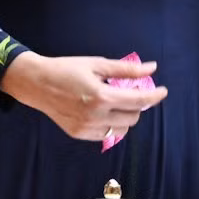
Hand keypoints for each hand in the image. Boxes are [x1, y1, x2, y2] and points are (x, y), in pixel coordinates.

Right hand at [0, 52, 168, 143]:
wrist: (36, 83)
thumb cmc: (65, 69)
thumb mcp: (96, 64)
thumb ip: (125, 69)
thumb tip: (151, 68)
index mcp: (102, 96)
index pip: (138, 100)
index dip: (154, 96)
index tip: (162, 91)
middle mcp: (96, 115)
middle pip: (133, 117)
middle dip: (137, 104)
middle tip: (128, 91)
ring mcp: (87, 127)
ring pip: (122, 129)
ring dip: (125, 117)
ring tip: (114, 102)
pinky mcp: (80, 134)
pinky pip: (106, 134)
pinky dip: (110, 124)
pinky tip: (101, 111)